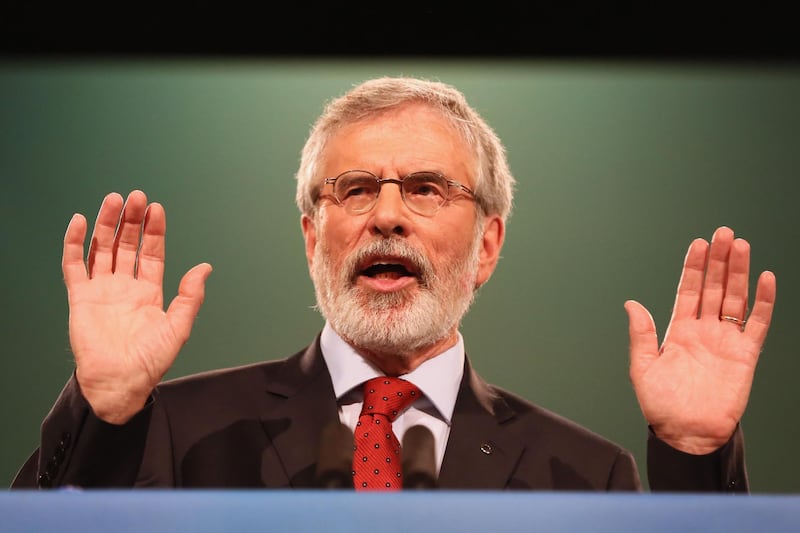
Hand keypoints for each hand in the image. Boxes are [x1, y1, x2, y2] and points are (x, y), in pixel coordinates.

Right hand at [63, 190, 211, 423]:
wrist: (121, 382)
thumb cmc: (152, 360)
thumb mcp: (178, 326)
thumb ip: (190, 296)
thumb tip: (205, 267)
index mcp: (149, 291)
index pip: (151, 253)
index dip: (153, 231)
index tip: (156, 209)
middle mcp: (125, 286)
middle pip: (127, 245)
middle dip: (131, 221)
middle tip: (136, 196)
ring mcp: (102, 290)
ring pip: (102, 248)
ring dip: (106, 224)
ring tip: (113, 200)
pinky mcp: (80, 297)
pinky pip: (74, 265)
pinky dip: (75, 243)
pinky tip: (79, 222)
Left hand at [624, 226, 775, 453]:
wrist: (686, 434)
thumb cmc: (661, 405)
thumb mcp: (643, 367)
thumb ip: (642, 334)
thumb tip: (631, 303)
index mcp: (678, 330)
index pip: (688, 290)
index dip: (694, 268)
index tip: (699, 244)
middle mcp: (704, 330)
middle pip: (713, 287)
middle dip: (719, 261)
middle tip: (724, 233)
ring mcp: (725, 340)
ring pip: (735, 298)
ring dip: (739, 272)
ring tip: (741, 245)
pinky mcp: (745, 354)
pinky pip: (758, 323)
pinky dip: (763, 301)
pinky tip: (765, 279)